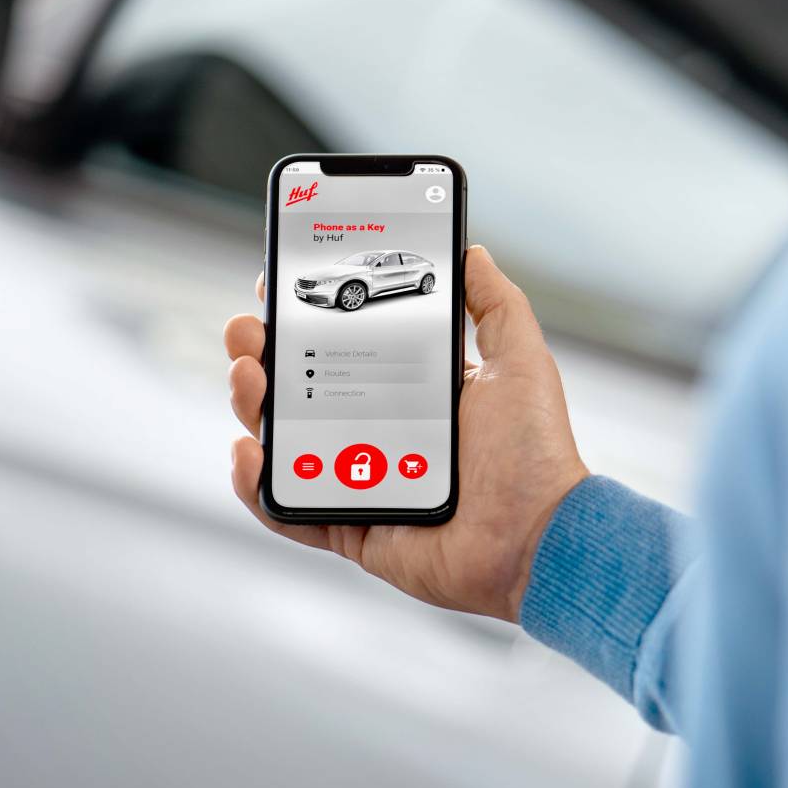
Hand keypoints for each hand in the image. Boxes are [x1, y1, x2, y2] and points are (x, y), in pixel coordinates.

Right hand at [225, 246, 588, 622]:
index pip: (344, 346)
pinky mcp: (353, 530)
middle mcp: (381, 433)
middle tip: (249, 329)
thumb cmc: (535, 453)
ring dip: (252, 405)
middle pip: (300, 388)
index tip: (276, 285)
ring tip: (249, 377)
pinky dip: (257, 486)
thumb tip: (473, 252)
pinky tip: (249, 452)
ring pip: (285, 442)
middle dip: (262, 352)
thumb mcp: (519, 361)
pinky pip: (290, 512)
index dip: (304, 318)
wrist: (539, 536)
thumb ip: (495, 304)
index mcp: (414, 392)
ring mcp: (361, 482)